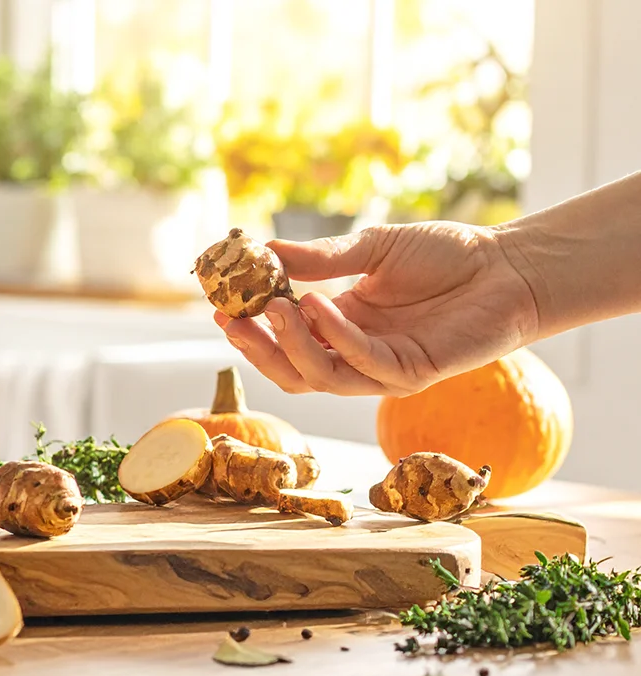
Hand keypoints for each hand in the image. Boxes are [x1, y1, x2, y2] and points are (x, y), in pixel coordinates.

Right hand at [215, 221, 538, 396]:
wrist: (507, 266)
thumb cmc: (445, 255)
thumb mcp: (371, 248)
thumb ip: (320, 258)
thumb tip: (262, 250)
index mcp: (340, 327)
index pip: (283, 341)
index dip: (250, 329)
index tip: (218, 303)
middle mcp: (354, 354)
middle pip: (291, 371)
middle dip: (257, 348)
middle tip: (230, 319)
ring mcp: (381, 369)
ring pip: (319, 377)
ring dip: (290, 346)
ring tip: (273, 307)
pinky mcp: (410, 374)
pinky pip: (362, 363)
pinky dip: (335, 336)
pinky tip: (319, 304)